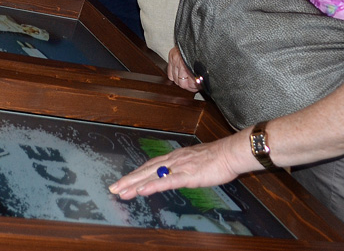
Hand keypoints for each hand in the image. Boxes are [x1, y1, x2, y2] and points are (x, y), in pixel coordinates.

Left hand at [108, 130, 256, 200]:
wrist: (230, 153)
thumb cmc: (217, 158)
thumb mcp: (195, 162)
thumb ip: (183, 168)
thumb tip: (175, 174)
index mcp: (175, 157)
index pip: (150, 166)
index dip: (136, 174)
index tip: (124, 181)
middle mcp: (173, 160)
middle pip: (146, 170)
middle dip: (129, 180)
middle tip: (114, 188)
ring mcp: (179, 167)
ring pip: (152, 176)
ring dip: (135, 184)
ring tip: (121, 191)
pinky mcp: (187, 175)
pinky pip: (166, 182)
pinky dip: (152, 186)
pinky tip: (142, 191)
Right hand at [165, 48, 200, 92]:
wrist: (194, 37)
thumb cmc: (200, 49)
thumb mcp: (204, 63)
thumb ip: (201, 74)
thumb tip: (200, 85)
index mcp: (192, 65)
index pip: (189, 84)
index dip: (194, 88)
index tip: (197, 88)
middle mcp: (182, 63)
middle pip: (181, 83)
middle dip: (187, 86)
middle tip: (192, 85)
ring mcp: (175, 60)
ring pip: (174, 79)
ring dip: (180, 81)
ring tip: (186, 80)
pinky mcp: (171, 56)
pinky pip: (169, 73)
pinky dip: (174, 76)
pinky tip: (179, 75)